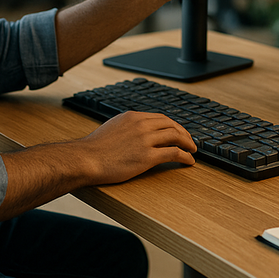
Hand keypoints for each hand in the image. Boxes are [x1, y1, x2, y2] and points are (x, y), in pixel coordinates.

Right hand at [79, 111, 196, 183]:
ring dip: (188, 143)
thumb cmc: (94, 148)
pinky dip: (185, 156)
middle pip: (171, 124)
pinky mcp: (147, 157)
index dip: (173, 125)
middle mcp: (141, 125)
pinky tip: (189, 161)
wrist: (86, 159)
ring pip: (175, 136)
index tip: (178, 131)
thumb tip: (135, 131)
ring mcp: (145, 140)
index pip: (160, 118)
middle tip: (190, 141)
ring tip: (192, 150)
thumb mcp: (112, 127)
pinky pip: (173, 153)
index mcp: (133, 117)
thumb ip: (127, 127)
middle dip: (183, 132)